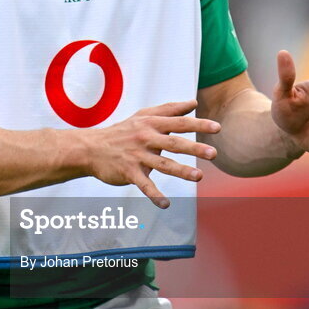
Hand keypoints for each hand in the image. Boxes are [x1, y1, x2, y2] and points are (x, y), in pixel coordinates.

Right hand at [84, 100, 220, 207]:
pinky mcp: (129, 173)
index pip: (178, 123)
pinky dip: (154, 196)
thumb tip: (194, 103)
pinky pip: (144, 185)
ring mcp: (137, 156)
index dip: (198, 125)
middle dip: (194, 148)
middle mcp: (145, 138)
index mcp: (151, 124)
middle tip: (214, 153)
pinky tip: (166, 205)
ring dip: (181, 171)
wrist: (91, 148)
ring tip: (199, 177)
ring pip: (162, 164)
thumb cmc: (122, 131)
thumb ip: (169, 109)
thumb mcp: (143, 116)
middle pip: (173, 143)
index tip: (217, 128)